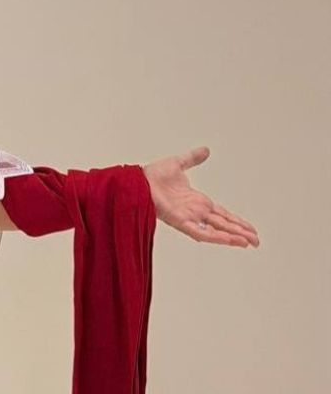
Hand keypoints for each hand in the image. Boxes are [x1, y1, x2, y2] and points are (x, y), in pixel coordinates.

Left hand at [143, 146, 259, 247]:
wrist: (136, 180)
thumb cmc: (152, 175)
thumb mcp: (178, 163)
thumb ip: (192, 158)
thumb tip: (206, 150)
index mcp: (196, 201)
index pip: (222, 214)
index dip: (236, 221)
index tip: (250, 228)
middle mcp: (195, 211)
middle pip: (223, 224)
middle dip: (240, 232)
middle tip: (257, 240)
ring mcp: (188, 218)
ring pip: (216, 231)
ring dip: (233, 237)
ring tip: (250, 243)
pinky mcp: (180, 221)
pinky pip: (201, 232)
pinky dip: (216, 237)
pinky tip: (230, 241)